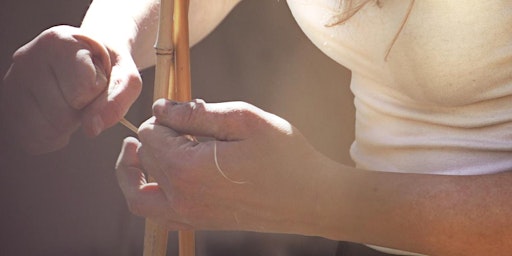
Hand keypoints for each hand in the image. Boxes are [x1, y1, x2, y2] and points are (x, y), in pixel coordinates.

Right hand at [1, 25, 140, 153]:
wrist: (87, 60)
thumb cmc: (107, 68)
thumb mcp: (126, 77)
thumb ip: (117, 101)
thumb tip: (91, 130)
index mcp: (60, 41)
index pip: (84, 88)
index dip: (98, 91)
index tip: (97, 77)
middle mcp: (28, 58)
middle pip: (62, 114)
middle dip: (81, 112)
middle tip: (83, 94)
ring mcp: (13, 81)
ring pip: (45, 129)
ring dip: (66, 127)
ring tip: (71, 103)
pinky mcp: (8, 104)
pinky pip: (31, 139)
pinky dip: (52, 138)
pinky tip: (59, 119)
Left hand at [116, 99, 329, 233]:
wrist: (312, 199)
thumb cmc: (285, 156)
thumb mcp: (244, 121)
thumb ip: (197, 113)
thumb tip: (161, 108)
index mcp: (188, 169)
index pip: (150, 135)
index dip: (162, 117)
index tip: (182, 110)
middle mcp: (182, 198)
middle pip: (145, 160)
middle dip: (154, 137)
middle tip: (175, 123)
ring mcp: (191, 216)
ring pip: (140, 197)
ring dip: (133, 173)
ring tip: (137, 151)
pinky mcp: (202, 223)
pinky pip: (160, 215)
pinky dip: (150, 195)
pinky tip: (163, 178)